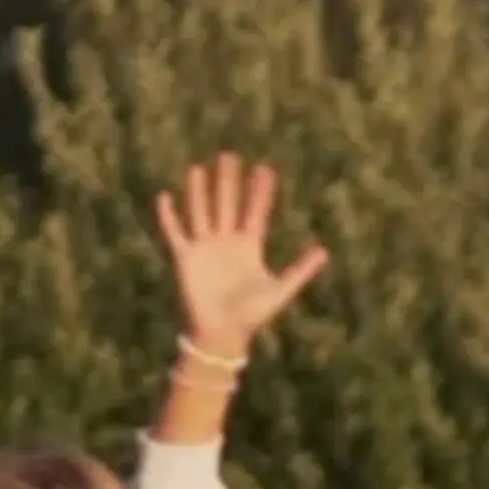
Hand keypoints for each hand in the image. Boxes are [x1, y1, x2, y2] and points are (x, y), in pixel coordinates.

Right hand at [152, 155, 329, 369]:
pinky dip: (169, 216)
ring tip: (199, 168)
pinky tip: (165, 197)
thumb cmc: (252, 316)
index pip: (256, 212)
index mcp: (250, 248)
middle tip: (230, 155)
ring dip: (200, 192)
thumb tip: (324, 250)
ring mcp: (205, 249)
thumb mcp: (280, 290)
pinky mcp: (186, 259)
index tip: (265, 169)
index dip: (261, 192)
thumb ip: (300, 270)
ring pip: (202, 212)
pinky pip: (176, 233)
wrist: (222, 333)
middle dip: (229, 181)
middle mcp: (227, 243)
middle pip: (228, 205)